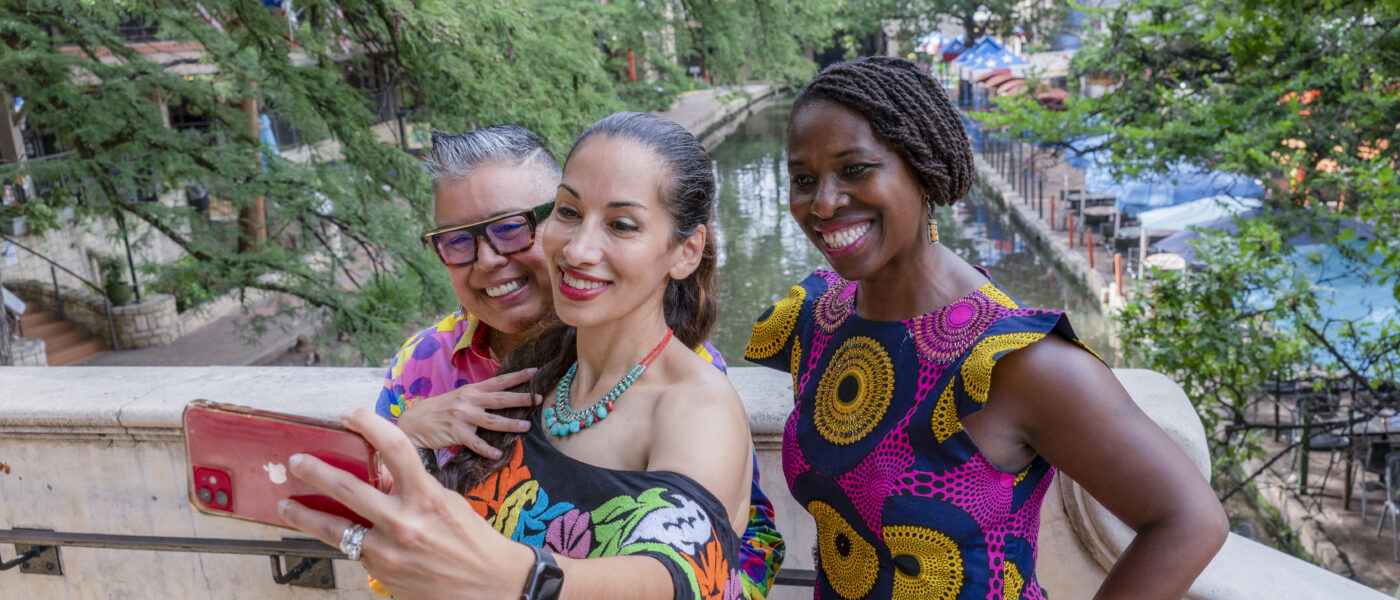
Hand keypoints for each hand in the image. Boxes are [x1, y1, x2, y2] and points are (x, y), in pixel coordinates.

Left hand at [278, 407, 532, 599]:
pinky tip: (329, 532)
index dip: (370, 424)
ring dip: (305, 514)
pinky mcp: (381, 573)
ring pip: (334, 528)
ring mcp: (389, 551)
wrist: (489, 585)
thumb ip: (412, 489)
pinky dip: (340, 539)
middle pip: (348, 489)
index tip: (351, 414)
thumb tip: (379, 478)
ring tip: (288, 505)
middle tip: (296, 461)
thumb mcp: (447, 503)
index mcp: (427, 497)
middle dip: (316, 471)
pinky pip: (352, 549)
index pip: (396, 447)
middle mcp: (405, 522)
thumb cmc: (472, 540)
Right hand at [396, 368, 540, 457]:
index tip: (535, 371)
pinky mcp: (456, 432)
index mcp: (472, 390)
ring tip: (527, 427)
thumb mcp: (459, 398)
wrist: (413, 422)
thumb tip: (500, 399)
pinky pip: (475, 442)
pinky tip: (498, 454)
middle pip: (500, 398)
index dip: (517, 376)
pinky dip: (487, 449)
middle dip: (521, 398)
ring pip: (492, 420)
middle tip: (538, 399)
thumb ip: (477, 398)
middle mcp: (469, 400)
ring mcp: (462, 416)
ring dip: (511, 424)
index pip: (498, 381)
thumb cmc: (439, 410)